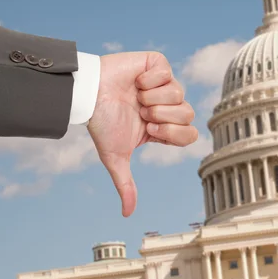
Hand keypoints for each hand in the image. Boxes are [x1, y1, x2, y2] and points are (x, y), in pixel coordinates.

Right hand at [88, 52, 197, 216]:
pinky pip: (167, 71)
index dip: (172, 133)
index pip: (190, 135)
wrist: (87, 94)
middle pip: (188, 114)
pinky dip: (149, 78)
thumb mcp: (115, 157)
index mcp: (164, 127)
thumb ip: (126, 184)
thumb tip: (127, 214)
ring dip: (153, 97)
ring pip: (179, 92)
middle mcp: (169, 106)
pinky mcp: (157, 64)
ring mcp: (165, 84)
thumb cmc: (102, 123)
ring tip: (136, 96)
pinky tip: (135, 80)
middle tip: (142, 112)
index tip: (150, 130)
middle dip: (162, 115)